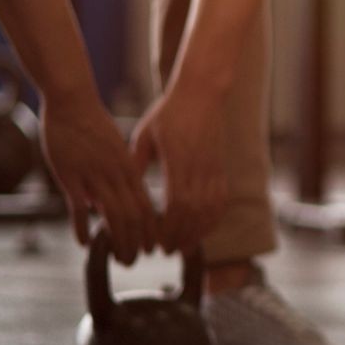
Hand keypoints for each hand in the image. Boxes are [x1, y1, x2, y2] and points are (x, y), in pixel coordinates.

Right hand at [41, 98, 155, 263]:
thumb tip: (112, 201)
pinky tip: (85, 243)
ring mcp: (93, 175)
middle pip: (134, 217)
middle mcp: (116, 175)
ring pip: (112, 216)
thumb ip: (119, 175)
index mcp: (129, 168)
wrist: (72, 100)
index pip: (148, 206)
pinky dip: (83, 227)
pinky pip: (78, 207)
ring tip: (118, 259)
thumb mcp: (115, 150)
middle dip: (137, 243)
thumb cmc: (93, 124)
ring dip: (117, 241)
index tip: (153, 249)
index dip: (152, 231)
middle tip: (135, 262)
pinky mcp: (69, 175)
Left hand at [130, 81, 227, 253]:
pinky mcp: (221, 168)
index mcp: (178, 160)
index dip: (169, 227)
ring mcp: (214, 169)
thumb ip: (136, 162)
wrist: (203, 93)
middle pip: (195, 212)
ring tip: (185, 247)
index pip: (178, 203)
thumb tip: (123, 189)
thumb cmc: (169, 112)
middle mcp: (200, 168)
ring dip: (198, 232)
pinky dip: (213, 219)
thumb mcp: (145, 135)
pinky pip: (221, 200)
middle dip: (181, 236)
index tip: (157, 241)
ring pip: (211, 210)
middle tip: (166, 251)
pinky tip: (204, 229)